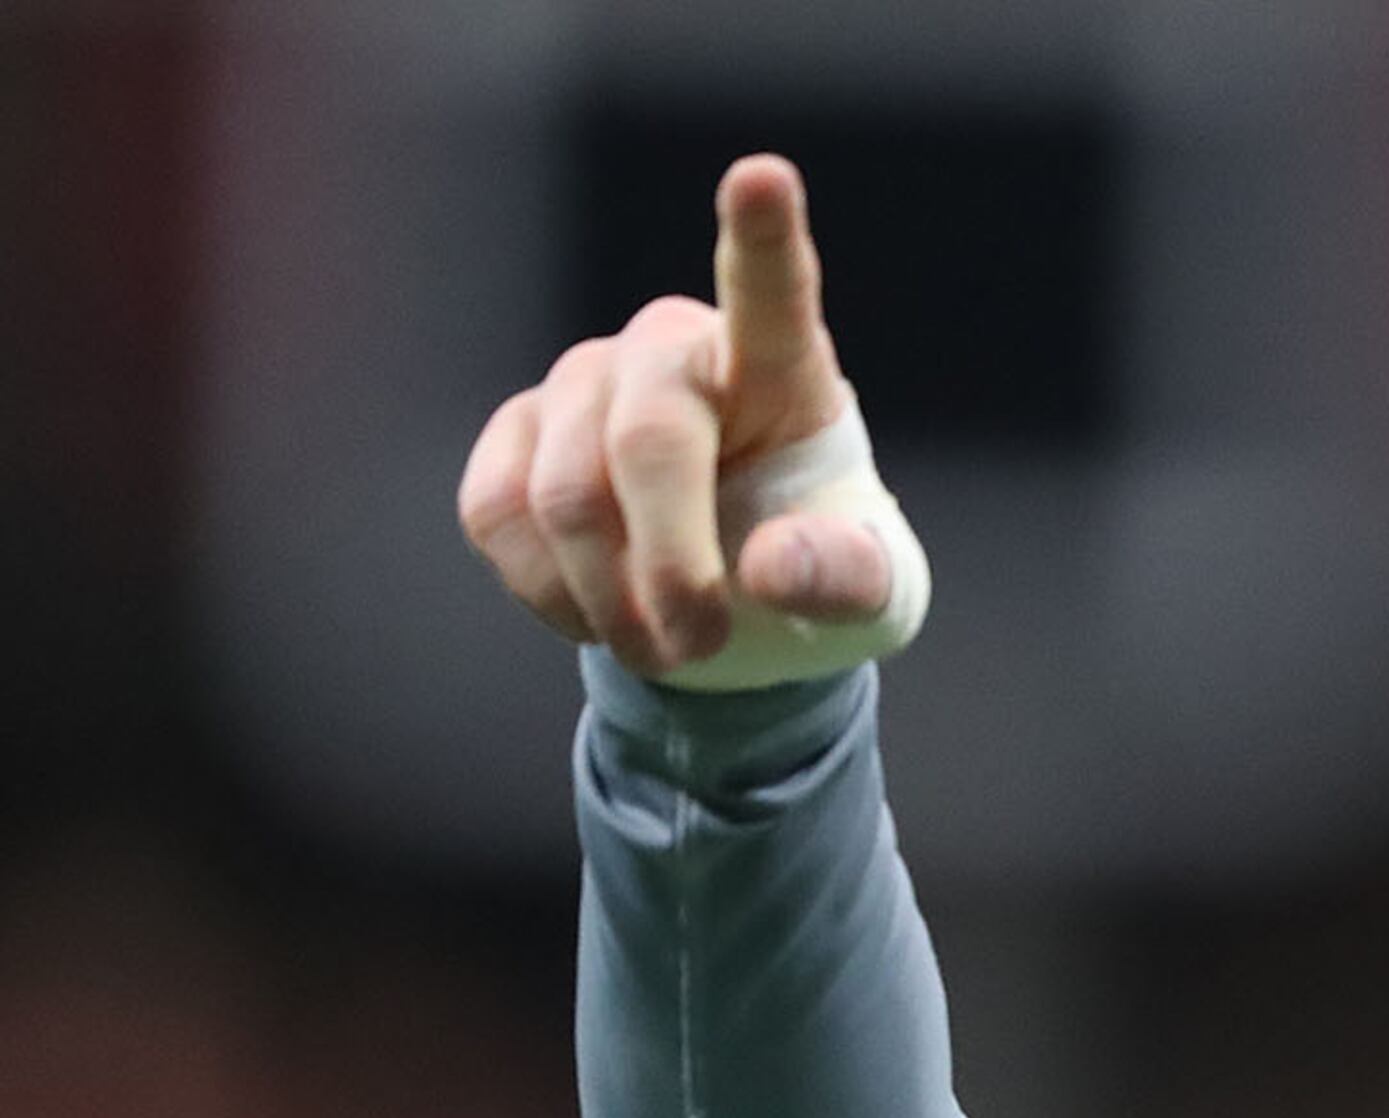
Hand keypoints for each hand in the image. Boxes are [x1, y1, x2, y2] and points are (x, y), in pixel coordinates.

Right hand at [456, 155, 893, 672]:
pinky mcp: (511, 434)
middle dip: (670, 571)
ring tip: (662, 647)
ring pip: (563, 498)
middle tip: (699, 647)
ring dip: (611, 604)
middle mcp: (669, 348)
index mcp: (777, 365)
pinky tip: (599, 609)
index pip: (771, 291)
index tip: (764, 175)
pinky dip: (550, 595)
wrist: (734, 593)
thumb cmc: (813, 559)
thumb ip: (841, 576)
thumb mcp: (866, 590)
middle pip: (647, 446)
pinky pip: (498, 516)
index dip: (762, 235)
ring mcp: (580, 381)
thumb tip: (768, 568)